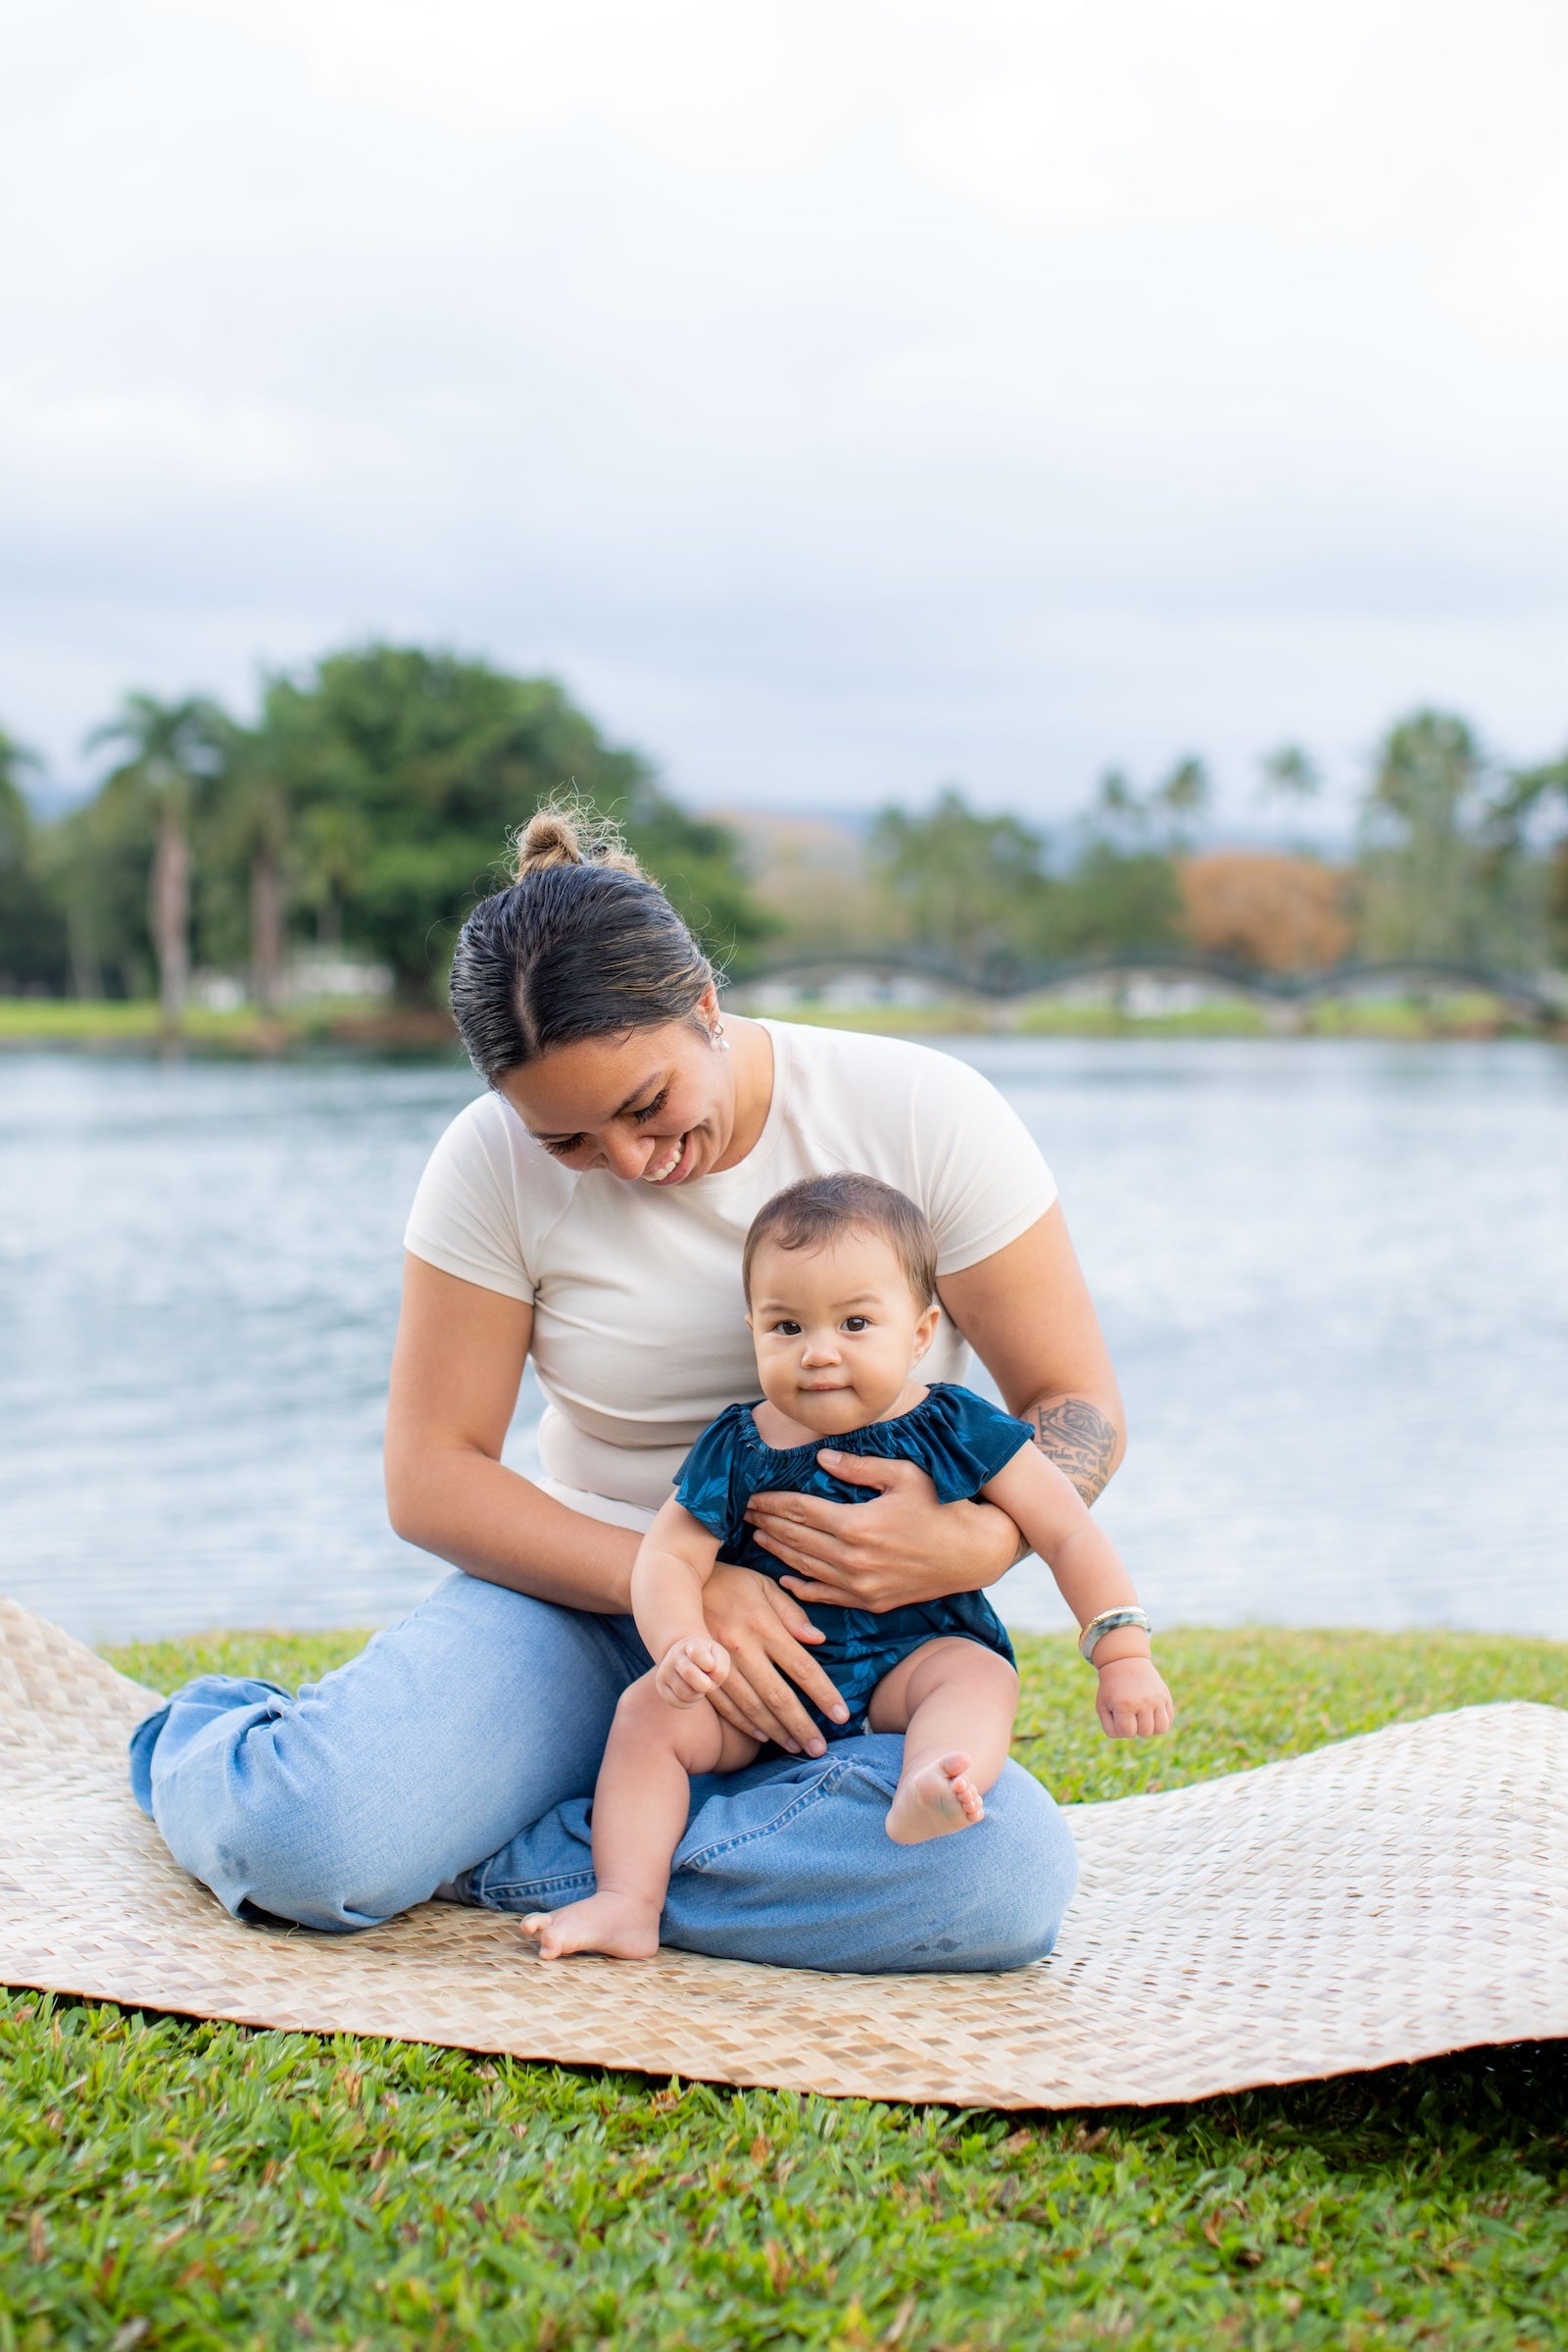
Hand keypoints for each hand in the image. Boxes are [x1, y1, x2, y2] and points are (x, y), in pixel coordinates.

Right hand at [654, 1633, 731, 1707]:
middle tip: (708, 1683)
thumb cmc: (708, 1658)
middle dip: (705, 1684)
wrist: (686, 1658)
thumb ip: (721, 1667)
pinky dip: (689, 1702)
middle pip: (689, 1673)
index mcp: (692, 1645)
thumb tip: (710, 1683)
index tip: (710, 1665)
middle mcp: (675, 1656)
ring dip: (698, 1695)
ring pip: (685, 1693)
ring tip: (699, 1687)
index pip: (697, 1652)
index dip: (708, 1663)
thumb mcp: (719, 1656)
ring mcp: (665, 1671)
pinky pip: (677, 1702)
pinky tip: (691, 1693)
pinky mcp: (661, 1686)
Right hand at [699, 1564, 849, 1757]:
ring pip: (752, 1707)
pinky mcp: (700, 1673)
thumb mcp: (764, 1586)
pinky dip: (745, 1725)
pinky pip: (725, 1706)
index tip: (842, 1716)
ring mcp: (718, 1663)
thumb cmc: (730, 1584)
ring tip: (797, 1748)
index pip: (802, 1667)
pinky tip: (763, 1737)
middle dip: (802, 1726)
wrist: (675, 1584)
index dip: (824, 1694)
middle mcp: (742, 1647)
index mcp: (763, 1625)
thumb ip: (791, 1613)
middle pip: (778, 1695)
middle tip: (820, 1749)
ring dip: (776, 1732)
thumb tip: (818, 1640)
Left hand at [745, 1452, 1020, 1612]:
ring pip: (805, 1568)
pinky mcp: (872, 1602)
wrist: (975, 1553)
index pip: (800, 1511)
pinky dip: (801, 1587)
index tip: (752, 1493)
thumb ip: (858, 1467)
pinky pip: (826, 1597)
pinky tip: (785, 1578)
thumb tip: (820, 1458)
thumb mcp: (904, 1475)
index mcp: (857, 1525)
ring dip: (778, 1551)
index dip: (773, 1501)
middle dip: (768, 1523)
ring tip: (758, 1535)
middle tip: (745, 1511)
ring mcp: (861, 1586)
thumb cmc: (943, 1506)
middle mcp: (853, 1560)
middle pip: (796, 1539)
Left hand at [1095, 1655, 1174, 1739]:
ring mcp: (1157, 1698)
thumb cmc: (1111, 1689)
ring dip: (1151, 1727)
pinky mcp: (1165, 1695)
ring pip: (1161, 1729)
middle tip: (1130, 1713)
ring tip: (1142, 1717)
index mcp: (1124, 1704)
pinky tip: (1151, 1712)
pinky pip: (1169, 1719)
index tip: (1118, 1715)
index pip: (1128, 1733)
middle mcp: (1143, 1701)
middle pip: (1145, 1732)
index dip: (1122, 1728)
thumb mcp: (1102, 1707)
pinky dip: (1160, 1721)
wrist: (1124, 1663)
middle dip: (1136, 1728)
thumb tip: (1130, 1736)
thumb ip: (1111, 1729)